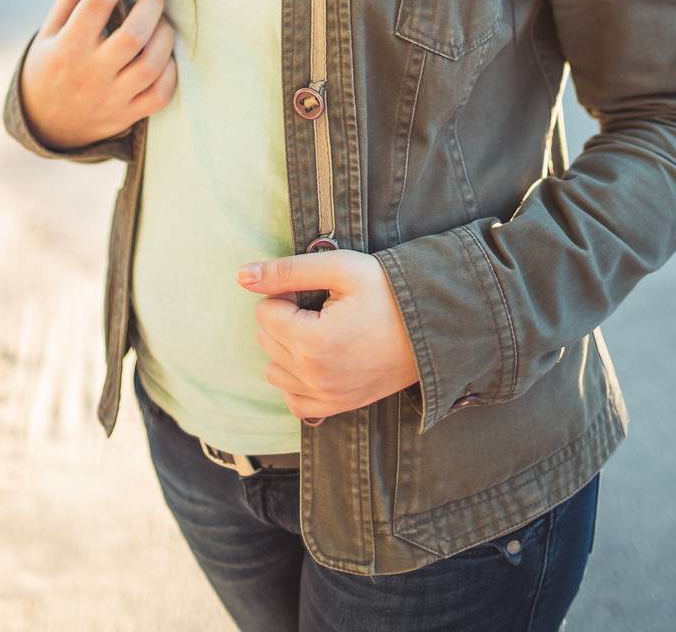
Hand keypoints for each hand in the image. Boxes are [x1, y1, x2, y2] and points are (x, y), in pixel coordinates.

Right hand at [19, 0, 177, 149]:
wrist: (45, 124)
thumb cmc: (51, 63)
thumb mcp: (54, 25)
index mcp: (67, 45)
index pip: (98, 0)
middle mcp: (90, 73)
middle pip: (133, 34)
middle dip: (152, 4)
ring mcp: (111, 98)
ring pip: (151, 64)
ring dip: (165, 34)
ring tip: (161, 20)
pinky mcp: (128, 115)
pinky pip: (161, 93)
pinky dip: (171, 69)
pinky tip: (164, 52)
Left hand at [235, 249, 419, 423]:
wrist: (433, 327)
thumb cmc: (388, 291)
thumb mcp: (341, 268)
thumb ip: (287, 270)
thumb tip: (241, 275)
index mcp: (311, 342)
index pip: (265, 312)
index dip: (287, 294)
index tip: (318, 291)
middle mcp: (314, 377)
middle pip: (266, 340)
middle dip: (286, 318)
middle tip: (324, 308)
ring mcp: (326, 398)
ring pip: (274, 370)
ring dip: (287, 347)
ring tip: (322, 330)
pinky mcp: (337, 407)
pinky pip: (292, 400)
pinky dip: (296, 379)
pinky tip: (318, 358)